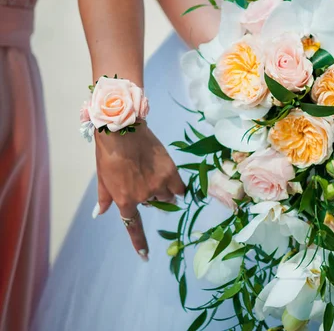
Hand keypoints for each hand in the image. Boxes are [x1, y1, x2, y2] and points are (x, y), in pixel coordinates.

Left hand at [94, 122, 185, 259]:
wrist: (122, 130)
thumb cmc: (107, 153)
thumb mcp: (102, 177)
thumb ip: (104, 198)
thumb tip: (100, 214)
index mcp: (125, 200)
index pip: (133, 226)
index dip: (139, 243)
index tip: (145, 256)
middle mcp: (143, 196)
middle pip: (154, 204)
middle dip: (151, 196)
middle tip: (143, 178)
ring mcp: (159, 185)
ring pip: (167, 196)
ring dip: (163, 190)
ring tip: (154, 172)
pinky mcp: (171, 172)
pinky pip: (180, 188)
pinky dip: (177, 187)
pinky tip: (171, 178)